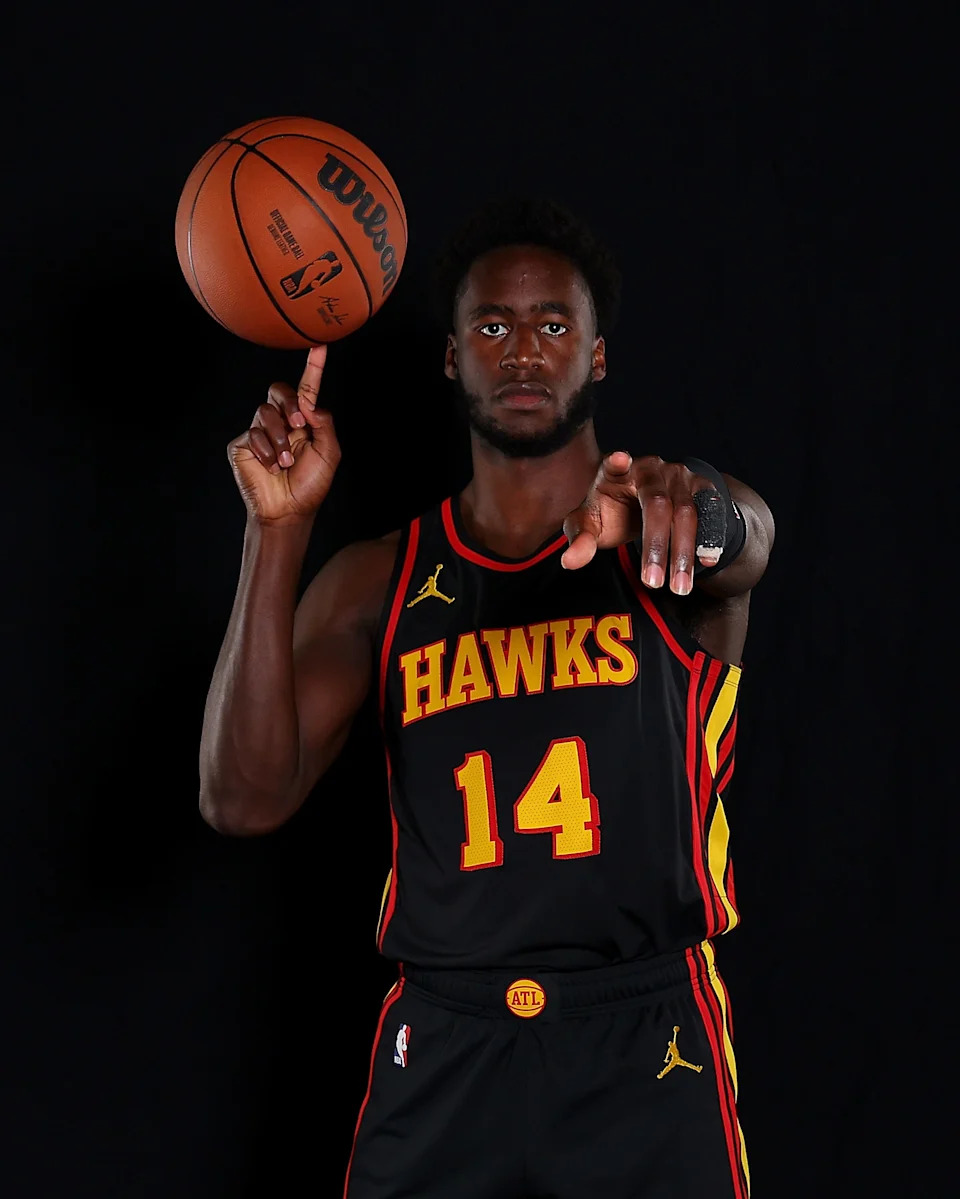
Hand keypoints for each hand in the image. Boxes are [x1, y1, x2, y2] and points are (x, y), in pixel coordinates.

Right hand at [227, 345, 340, 525]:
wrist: (288, 510)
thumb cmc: (310, 485)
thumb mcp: (328, 454)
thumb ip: (324, 425)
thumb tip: (312, 404)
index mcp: (303, 421)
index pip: (306, 388)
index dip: (313, 367)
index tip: (320, 346)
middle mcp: (280, 421)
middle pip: (278, 390)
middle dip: (289, 402)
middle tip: (298, 424)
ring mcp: (259, 431)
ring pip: (265, 412)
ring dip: (279, 438)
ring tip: (286, 462)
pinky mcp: (243, 444)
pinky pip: (252, 434)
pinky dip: (266, 451)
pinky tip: (271, 467)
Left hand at [561, 452, 722, 593]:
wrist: (649, 502)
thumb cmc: (613, 512)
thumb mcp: (592, 524)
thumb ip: (580, 540)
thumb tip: (570, 562)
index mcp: (616, 472)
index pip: (614, 465)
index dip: (617, 463)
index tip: (619, 459)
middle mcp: (650, 468)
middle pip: (657, 504)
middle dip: (656, 546)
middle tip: (652, 583)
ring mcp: (678, 475)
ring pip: (686, 513)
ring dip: (683, 553)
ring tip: (679, 587)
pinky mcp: (701, 486)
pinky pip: (710, 512)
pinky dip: (710, 537)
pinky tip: (706, 563)